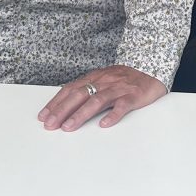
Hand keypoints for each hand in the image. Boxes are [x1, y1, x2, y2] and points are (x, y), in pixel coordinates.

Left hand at [37, 66, 165, 130]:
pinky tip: (104, 124)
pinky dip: (113, 115)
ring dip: (81, 114)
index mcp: (95, 78)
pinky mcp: (134, 96)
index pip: (70, 89)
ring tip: (69, 127)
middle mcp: (104, 82)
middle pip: (79, 95)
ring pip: (97, 100)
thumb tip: (66, 105)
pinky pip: (122, 105)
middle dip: (62, 110)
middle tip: (50, 124)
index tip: (43, 116)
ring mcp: (119, 88)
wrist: (152, 68)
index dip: (56, 102)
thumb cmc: (125, 78)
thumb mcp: (103, 79)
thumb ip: (88, 89)